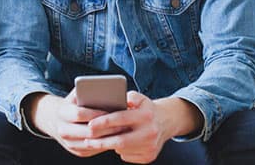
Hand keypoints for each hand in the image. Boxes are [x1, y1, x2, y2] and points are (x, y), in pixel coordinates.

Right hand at [28, 91, 125, 157]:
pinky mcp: (78, 152)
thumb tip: (104, 92)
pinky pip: (94, 149)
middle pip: (88, 131)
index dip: (96, 113)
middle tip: (122, 124)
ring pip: (93, 143)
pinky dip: (106, 144)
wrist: (59, 120)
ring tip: (122, 131)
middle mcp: (62, 130)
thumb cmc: (74, 104)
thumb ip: (86, 92)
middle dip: (106, 128)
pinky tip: (116, 138)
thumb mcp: (76, 95)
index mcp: (62, 113)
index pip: (79, 114)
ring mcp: (69, 143)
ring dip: (108, 138)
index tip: (110, 111)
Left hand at [84, 93, 202, 163]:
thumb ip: (126, 97)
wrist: (166, 121)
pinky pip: (128, 156)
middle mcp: (150, 132)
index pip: (120, 119)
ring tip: (99, 141)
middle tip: (87, 140)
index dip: (103, 122)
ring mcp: (151, 146)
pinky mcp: (149, 157)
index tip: (90, 124)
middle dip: (101, 141)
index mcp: (146, 115)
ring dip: (109, 146)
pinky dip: (120, 151)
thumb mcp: (139, 98)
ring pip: (123, 150)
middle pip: (120, 141)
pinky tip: (117, 144)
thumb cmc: (146, 109)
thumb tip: (110, 99)